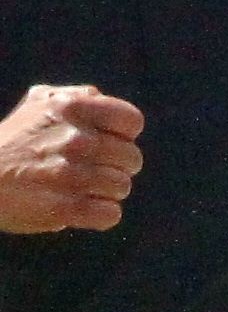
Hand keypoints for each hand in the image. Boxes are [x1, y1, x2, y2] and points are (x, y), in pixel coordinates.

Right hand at [0, 84, 143, 232]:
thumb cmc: (11, 140)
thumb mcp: (39, 103)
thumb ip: (76, 96)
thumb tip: (101, 98)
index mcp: (75, 109)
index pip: (131, 122)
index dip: (124, 135)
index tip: (110, 143)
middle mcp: (76, 140)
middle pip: (131, 159)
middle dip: (118, 167)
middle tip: (99, 172)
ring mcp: (71, 176)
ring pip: (121, 187)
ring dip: (108, 192)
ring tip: (89, 191)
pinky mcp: (63, 209)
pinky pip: (109, 215)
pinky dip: (103, 215)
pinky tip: (88, 210)